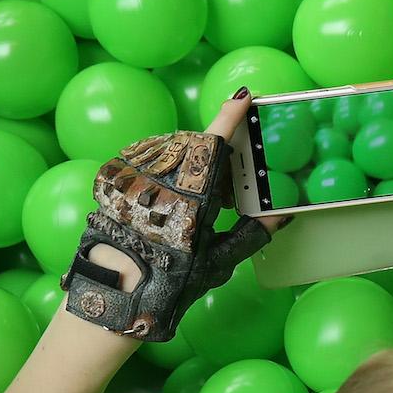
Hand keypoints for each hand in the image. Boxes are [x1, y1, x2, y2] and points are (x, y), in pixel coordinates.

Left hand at [62, 91, 278, 340]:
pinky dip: (168, 175)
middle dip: (218, 158)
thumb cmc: (171, 282)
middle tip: (230, 192)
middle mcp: (162, 175)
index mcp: (191, 194)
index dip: (231, 117)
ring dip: (192, 168)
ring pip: (172, 154)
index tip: (245, 96)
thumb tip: (280, 215)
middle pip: (196, 148)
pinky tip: (172, 206)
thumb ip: (251, 235)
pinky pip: (150, 164)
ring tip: (200, 206)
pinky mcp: (117, 180)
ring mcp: (136, 174)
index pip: (214, 142)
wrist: (112, 296)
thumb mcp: (218, 263)